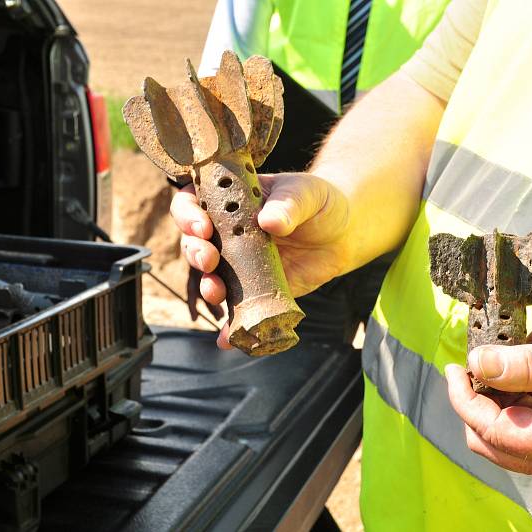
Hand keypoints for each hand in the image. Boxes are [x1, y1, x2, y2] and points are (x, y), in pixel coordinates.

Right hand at [170, 172, 351, 347]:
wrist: (343, 234)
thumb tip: (269, 222)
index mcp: (231, 201)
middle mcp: (227, 232)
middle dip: (194, 253)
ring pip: (210, 276)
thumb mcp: (305, 193)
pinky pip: (237, 309)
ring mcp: (239, 263)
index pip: (193, 202)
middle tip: (209, 260)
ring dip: (207, 286)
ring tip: (217, 292)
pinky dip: (230, 327)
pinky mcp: (255, 289)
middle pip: (193, 242)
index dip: (188, 214)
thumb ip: (288, 204)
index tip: (203, 227)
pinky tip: (227, 339)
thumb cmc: (319, 202)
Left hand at [445, 325, 531, 485]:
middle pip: (489, 436)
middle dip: (487, 389)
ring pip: (506, 426)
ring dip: (512, 381)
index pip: (489, 430)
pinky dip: (529, 387)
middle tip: (501, 349)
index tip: (454, 365)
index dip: (462, 398)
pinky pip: (529, 420)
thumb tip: (477, 363)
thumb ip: (527, 364)